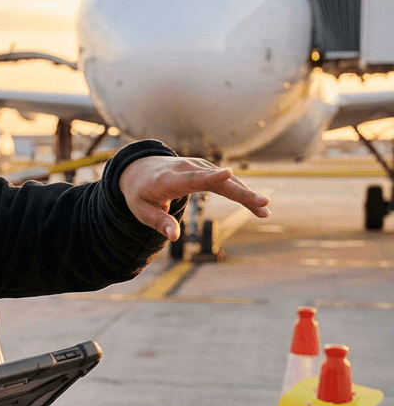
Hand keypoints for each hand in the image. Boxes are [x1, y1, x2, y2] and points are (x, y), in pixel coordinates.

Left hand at [118, 155, 269, 240]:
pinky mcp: (206, 169)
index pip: (192, 178)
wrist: (139, 169)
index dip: (210, 177)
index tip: (228, 173)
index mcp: (169, 180)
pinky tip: (257, 205)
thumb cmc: (140, 193)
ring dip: (247, 195)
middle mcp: (187, 170)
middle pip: (218, 181)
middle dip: (241, 193)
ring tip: (265, 212)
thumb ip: (158, 223)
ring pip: (227, 181)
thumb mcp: (141, 211)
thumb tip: (174, 238)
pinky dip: (242, 192)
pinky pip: (227, 181)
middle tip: (264, 205)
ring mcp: (198, 167)